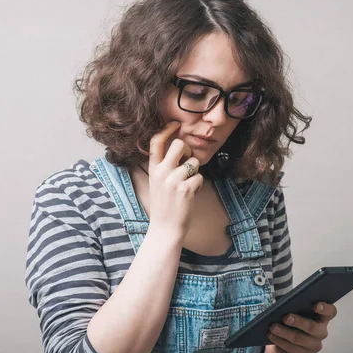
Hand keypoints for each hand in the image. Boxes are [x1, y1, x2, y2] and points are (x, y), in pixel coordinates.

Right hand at [147, 121, 203, 238]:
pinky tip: (191, 195)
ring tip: (187, 185)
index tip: (176, 124)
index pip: (156, 141)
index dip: (166, 129)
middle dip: (188, 150)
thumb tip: (180, 148)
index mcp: (153, 169)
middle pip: (179, 144)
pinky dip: (198, 186)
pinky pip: (200, 177)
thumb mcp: (157, 182)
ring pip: (194, 162)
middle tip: (187, 161)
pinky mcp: (186, 189)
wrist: (165, 228)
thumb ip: (164, 166)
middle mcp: (161, 172)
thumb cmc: (164, 205)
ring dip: (195, 172)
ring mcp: (173, 180)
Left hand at [264, 302, 336, 352]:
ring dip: (285, 332)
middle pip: (313, 327)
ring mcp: (314, 345)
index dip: (325, 308)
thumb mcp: (293, 312)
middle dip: (299, 322)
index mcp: (322, 317)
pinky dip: (280, 341)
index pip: (330, 312)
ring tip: (273, 327)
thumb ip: (293, 306)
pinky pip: (292, 348)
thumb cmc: (291, 321)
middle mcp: (321, 332)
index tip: (315, 305)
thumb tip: (283, 304)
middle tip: (286, 317)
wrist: (284, 343)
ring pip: (300, 339)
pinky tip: (272, 335)